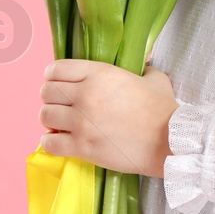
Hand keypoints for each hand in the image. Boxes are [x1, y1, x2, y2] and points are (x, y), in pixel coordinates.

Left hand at [38, 59, 176, 177]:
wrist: (170, 141)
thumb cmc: (163, 109)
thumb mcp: (153, 78)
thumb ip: (142, 68)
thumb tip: (142, 66)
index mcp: (99, 73)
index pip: (56, 69)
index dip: (53, 76)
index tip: (59, 84)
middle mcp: (85, 95)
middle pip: (46, 92)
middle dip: (52, 99)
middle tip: (62, 106)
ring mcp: (81, 122)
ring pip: (44, 116)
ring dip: (51, 120)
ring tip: (62, 125)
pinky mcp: (82, 147)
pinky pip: (49, 144)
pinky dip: (51, 143)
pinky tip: (62, 142)